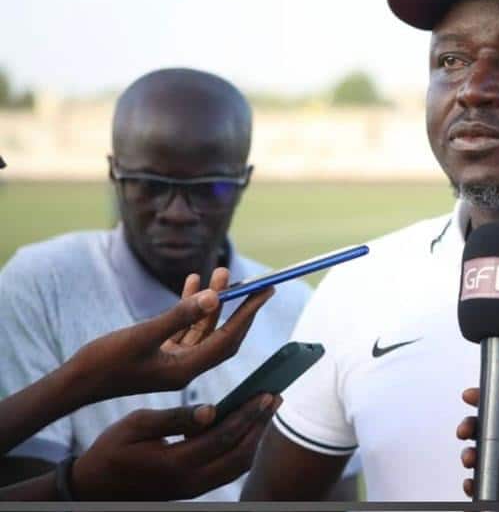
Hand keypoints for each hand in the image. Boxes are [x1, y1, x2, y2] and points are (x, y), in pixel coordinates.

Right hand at [68, 268, 274, 400]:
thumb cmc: (105, 362)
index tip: (266, 292)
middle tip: (258, 283)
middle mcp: (185, 367)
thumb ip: (178, 316)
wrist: (75, 382)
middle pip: (223, 333)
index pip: (228, 338)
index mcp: (186, 369)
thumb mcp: (142, 335)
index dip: (249, 314)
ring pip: (203, 327)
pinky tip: (192, 282)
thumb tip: (214, 297)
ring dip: (213, 300)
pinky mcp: (161, 354)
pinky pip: (184, 327)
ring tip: (220, 272)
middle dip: (239, 307)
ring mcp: (174, 361)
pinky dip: (190, 306)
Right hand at [71, 394, 281, 500]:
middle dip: (261, 426)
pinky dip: (243, 450)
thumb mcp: (136, 425)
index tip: (266, 394)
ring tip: (269, 410)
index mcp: (174, 464)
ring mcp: (192, 489)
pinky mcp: (192, 489)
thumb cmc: (111, 451)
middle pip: (239, 455)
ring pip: (237, 467)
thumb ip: (175, 418)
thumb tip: (211, 410)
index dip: (247, 416)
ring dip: (257, 438)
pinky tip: (250, 429)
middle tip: (277, 398)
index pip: (223, 438)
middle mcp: (189, 482)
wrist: (93, 488)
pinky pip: (227, 472)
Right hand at [457, 370, 498, 501]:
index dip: (483, 400)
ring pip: (477, 453)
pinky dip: (472, 479)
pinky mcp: (498, 485)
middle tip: (466, 430)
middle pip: (483, 429)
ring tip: (471, 458)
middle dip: (470, 427)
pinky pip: (478, 479)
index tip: (471, 396)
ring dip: (469, 454)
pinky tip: (474, 478)